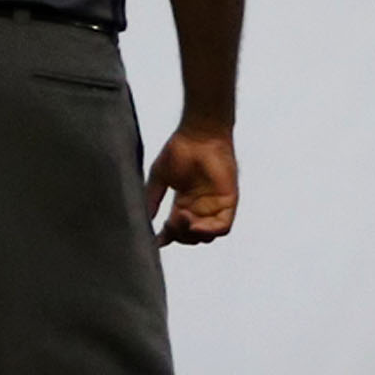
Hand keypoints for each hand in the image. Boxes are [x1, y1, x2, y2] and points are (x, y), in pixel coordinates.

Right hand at [145, 125, 238, 245]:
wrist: (198, 134)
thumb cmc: (180, 149)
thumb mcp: (159, 177)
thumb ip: (152, 198)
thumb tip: (145, 219)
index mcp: (185, 203)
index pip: (176, 228)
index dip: (167, 237)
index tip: (156, 240)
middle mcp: (200, 207)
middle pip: (191, 236)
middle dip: (178, 236)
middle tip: (169, 224)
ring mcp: (215, 205)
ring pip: (206, 236)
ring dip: (191, 235)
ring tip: (180, 219)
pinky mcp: (228, 201)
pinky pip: (223, 227)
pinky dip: (208, 231)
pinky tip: (194, 225)